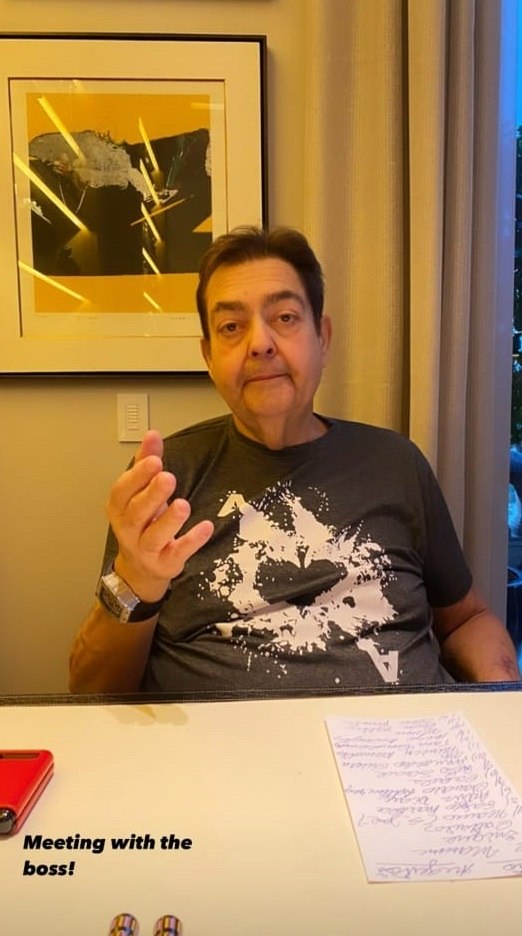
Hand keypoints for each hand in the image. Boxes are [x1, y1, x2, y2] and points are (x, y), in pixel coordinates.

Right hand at [107, 430, 213, 600]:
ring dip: (169, 520)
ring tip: (182, 504)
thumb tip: (152, 435)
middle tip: (167, 477)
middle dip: (151, 494)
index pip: (122, 492)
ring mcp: (145, 550)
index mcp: (119, 509)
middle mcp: (128, 530)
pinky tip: (205, 527)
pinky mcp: (165, 563)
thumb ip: (145, 464)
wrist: (141, 568)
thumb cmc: (142, 522)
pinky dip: (191, 541)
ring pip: (154, 536)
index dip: (136, 476)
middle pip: (137, 512)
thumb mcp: (139, 493)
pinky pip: (177, 552)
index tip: (154, 460)